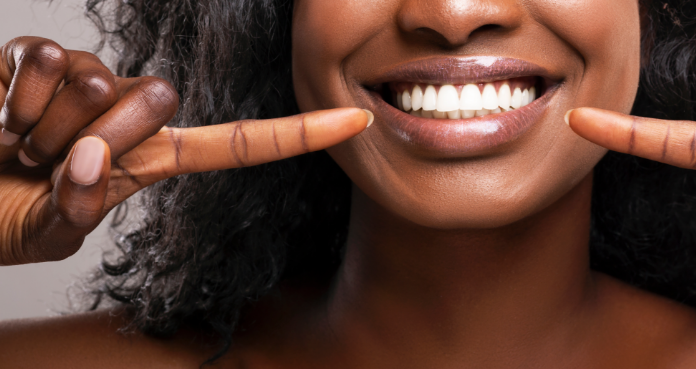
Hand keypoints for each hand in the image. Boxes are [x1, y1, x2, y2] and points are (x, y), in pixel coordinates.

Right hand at [0, 37, 370, 265]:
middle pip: (153, 101)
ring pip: (95, 81)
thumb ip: (79, 208)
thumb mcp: (49, 231)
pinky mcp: (41, 57)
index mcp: (151, 160)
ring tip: (16, 144)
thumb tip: (93, 156)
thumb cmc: (2, 215)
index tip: (358, 120)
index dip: (298, 136)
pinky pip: (42, 58)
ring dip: (40, 125)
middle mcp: (130, 115)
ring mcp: (89, 82)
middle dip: (90, 138)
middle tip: (46, 162)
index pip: (238, 144)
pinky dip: (10, 95)